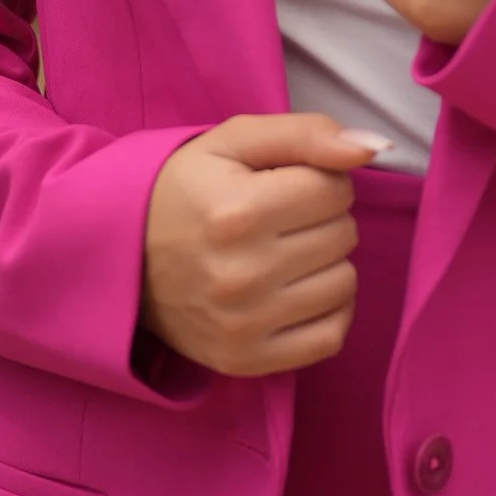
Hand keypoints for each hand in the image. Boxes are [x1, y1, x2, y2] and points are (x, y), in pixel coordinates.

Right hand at [141, 113, 378, 376]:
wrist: (120, 258)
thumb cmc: (185, 190)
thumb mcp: (233, 142)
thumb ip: (307, 134)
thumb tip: (375, 149)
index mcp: (237, 211)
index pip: (334, 190)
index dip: (317, 179)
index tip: (283, 185)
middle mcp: (241, 273)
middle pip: (343, 234)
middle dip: (320, 218)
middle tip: (278, 220)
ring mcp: (243, 324)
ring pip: (344, 282)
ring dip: (324, 263)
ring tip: (283, 253)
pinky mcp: (245, 360)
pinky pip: (330, 337)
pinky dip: (325, 311)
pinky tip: (296, 291)